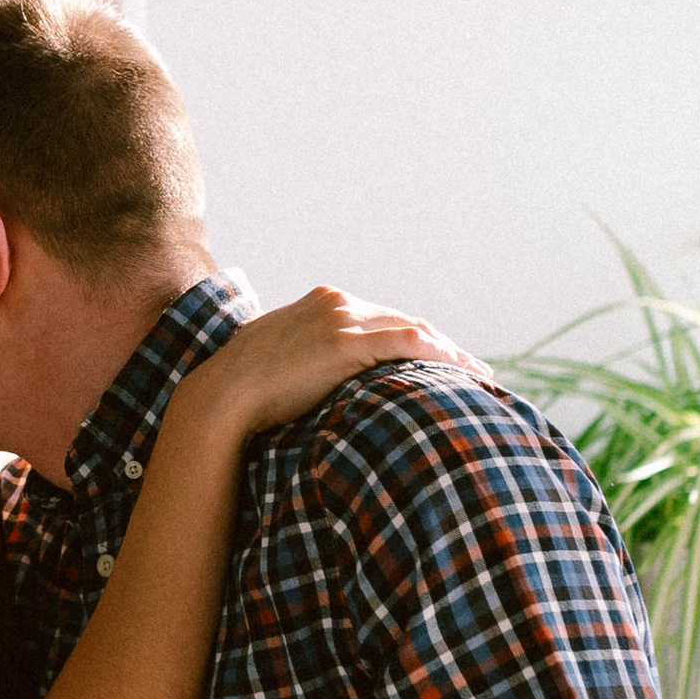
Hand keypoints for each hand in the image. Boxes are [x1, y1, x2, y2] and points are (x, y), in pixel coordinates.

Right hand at [188, 290, 488, 441]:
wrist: (223, 395)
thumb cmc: (242, 390)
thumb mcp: (276, 361)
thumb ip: (302, 359)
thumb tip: (309, 381)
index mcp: (322, 303)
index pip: (382, 318)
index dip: (414, 337)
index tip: (437, 358)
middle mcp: (337, 304)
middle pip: (404, 321)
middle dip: (440, 344)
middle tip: (470, 368)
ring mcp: (342, 320)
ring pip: (413, 329)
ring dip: (449, 351)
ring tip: (476, 374)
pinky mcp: (347, 343)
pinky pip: (409, 343)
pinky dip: (441, 354)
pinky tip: (462, 371)